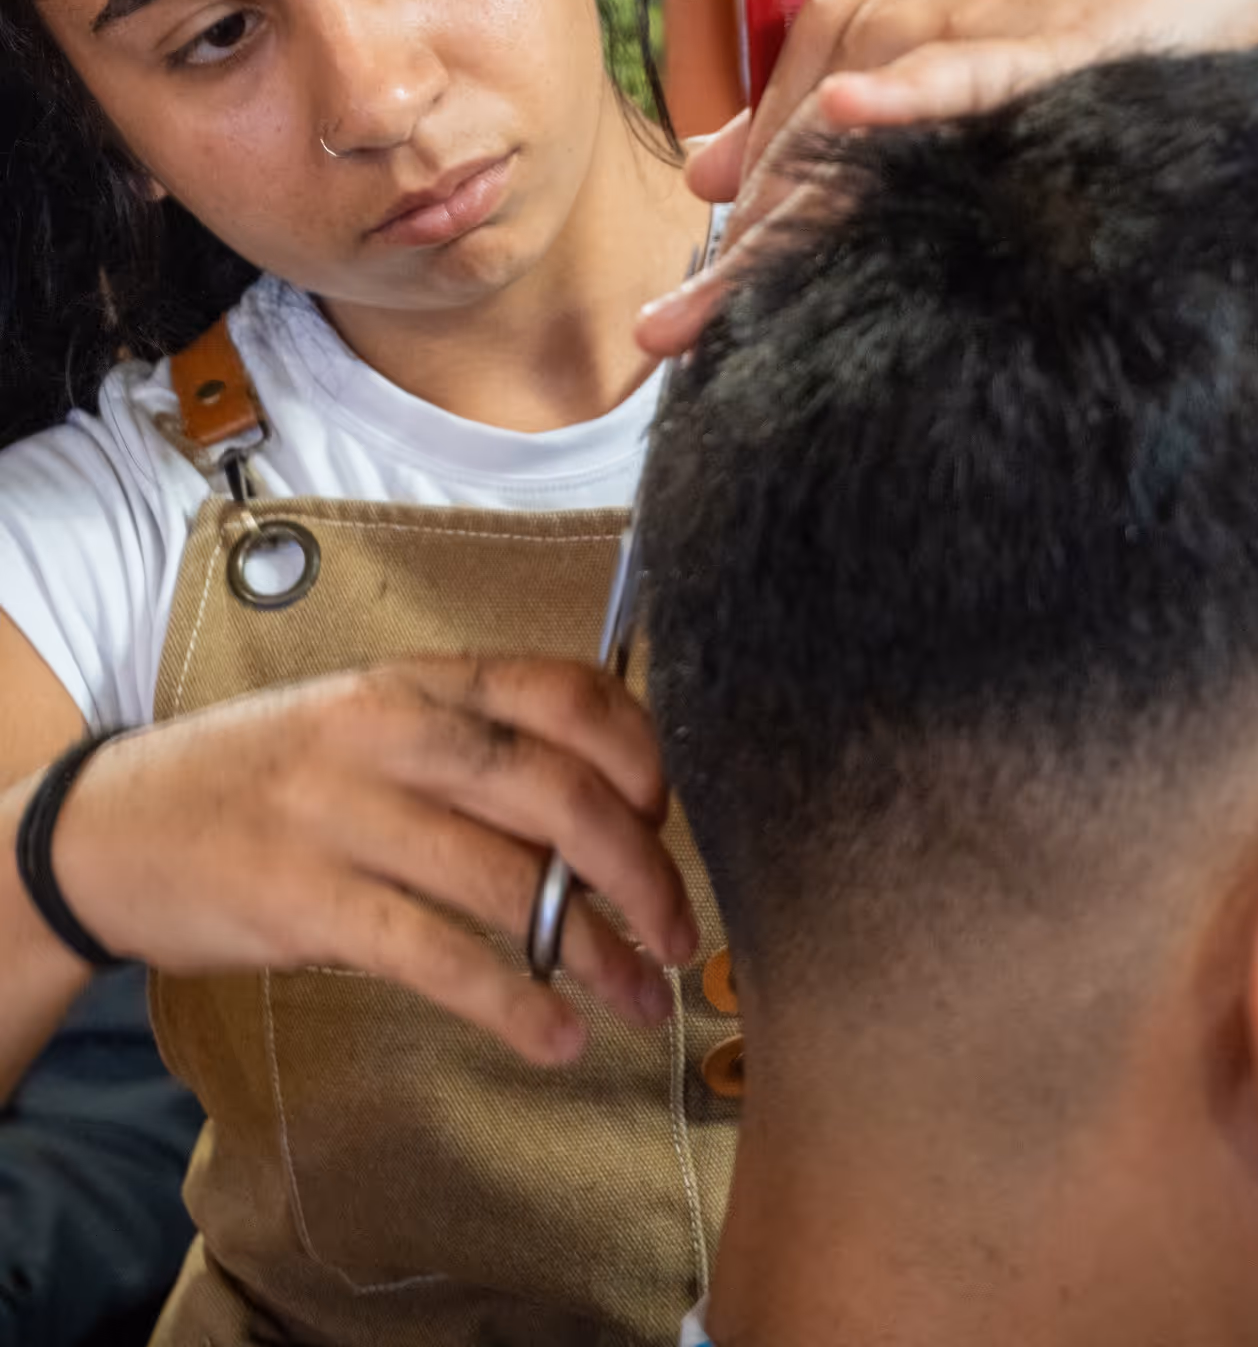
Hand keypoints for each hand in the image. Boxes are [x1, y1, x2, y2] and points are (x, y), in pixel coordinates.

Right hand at [52, 656, 697, 1066]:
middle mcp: (390, 731)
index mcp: (417, 679)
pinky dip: (510, 1003)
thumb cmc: (270, 772)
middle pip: (558, 790)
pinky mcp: (307, 902)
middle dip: (641, 870)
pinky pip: (434, 955)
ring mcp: (345, 814)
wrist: (114, 824)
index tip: (670, 815)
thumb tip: (605, 805)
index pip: (564, 689)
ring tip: (644, 1003)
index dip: (642, 753)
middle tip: (682, 934)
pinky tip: (556, 1039)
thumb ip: (471, 743)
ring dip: (596, 952)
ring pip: (507, 880)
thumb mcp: (366, 721)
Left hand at [638, 0, 1257, 353]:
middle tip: (657, 342)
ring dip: (784, 230)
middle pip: (788, 171)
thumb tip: (705, 175)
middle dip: (725, 265)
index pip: (766, 168)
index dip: (720, 256)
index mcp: (842, 35)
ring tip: (711, 310)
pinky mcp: (1040, 40)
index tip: (666, 334)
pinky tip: (851, 112)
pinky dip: (910, 95)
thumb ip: (812, 102)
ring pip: (850, 148)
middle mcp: (876, 32)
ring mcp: (951, 31)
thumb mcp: (924, 43)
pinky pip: (962, 76)